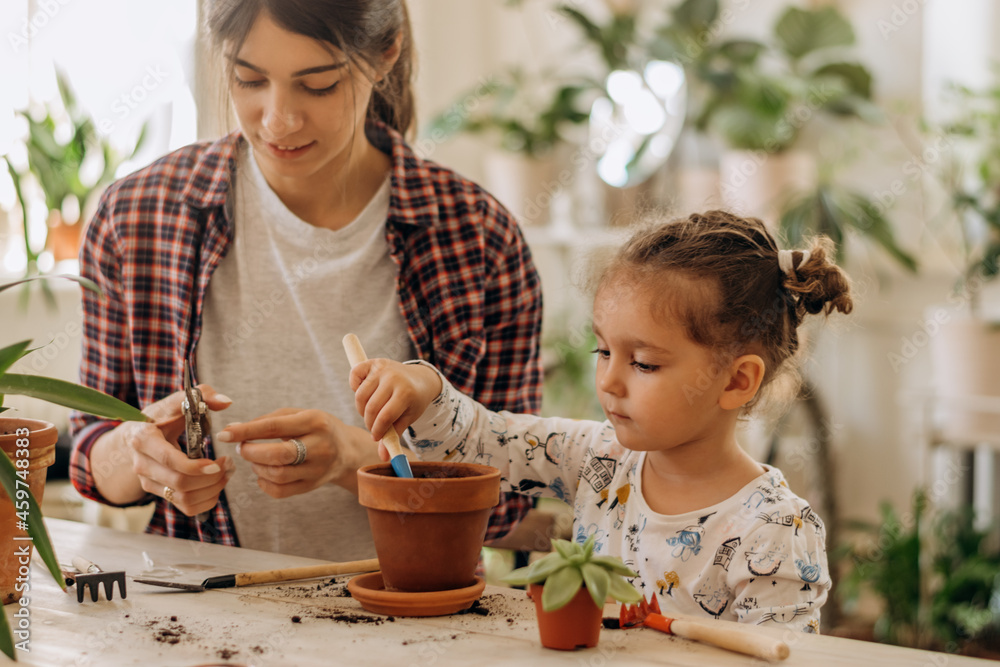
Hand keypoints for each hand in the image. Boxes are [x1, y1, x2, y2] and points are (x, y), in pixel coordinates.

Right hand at [114, 385, 234, 516]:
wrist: (136, 437)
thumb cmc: (159, 418)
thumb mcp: (175, 403)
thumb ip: (202, 395)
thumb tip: (226, 401)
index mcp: (143, 439)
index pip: (170, 460)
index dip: (195, 466)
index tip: (217, 463)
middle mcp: (142, 464)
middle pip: (179, 483)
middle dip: (210, 478)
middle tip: (228, 465)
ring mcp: (149, 482)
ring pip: (183, 498)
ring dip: (212, 490)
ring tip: (225, 474)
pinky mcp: (159, 493)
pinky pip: (186, 508)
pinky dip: (207, 501)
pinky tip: (216, 485)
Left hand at [217, 409, 376, 497]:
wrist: (347, 451)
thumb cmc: (316, 428)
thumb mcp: (298, 414)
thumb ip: (267, 420)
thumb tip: (233, 429)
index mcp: (315, 421)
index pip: (274, 427)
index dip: (245, 431)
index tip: (225, 434)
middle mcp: (320, 446)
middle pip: (278, 455)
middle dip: (251, 452)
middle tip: (241, 448)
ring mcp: (318, 469)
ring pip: (278, 475)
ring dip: (257, 467)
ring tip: (255, 458)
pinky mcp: (313, 486)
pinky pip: (281, 491)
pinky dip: (264, 483)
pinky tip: (264, 473)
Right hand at [348, 359, 441, 441]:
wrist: (421, 378)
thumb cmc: (413, 402)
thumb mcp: (408, 418)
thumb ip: (394, 436)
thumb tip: (383, 458)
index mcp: (406, 393)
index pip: (385, 417)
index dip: (377, 431)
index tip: (376, 437)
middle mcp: (393, 378)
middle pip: (370, 407)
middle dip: (369, 422)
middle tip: (373, 426)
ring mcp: (383, 368)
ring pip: (360, 395)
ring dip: (361, 408)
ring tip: (370, 412)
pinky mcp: (374, 362)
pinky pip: (355, 374)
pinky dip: (354, 386)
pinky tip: (364, 394)